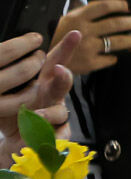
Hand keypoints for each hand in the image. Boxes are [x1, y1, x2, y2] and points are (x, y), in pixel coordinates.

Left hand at [0, 30, 78, 163]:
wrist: (16, 144)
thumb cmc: (12, 116)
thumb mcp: (5, 96)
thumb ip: (9, 80)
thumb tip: (4, 57)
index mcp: (41, 83)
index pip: (53, 62)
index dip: (65, 48)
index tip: (75, 34)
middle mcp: (51, 96)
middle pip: (63, 83)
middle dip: (63, 76)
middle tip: (59, 70)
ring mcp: (56, 116)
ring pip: (60, 111)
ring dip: (49, 112)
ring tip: (38, 115)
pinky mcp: (58, 136)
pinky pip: (59, 136)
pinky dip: (54, 138)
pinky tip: (51, 140)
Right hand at [55, 0, 130, 73]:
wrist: (48, 61)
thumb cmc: (61, 37)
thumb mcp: (68, 19)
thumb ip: (87, 12)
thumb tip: (113, 6)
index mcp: (77, 17)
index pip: (104, 6)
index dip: (119, 5)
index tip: (128, 7)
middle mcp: (83, 31)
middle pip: (116, 24)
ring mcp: (87, 48)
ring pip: (118, 42)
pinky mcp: (90, 63)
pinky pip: (111, 58)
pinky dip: (116, 56)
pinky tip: (117, 54)